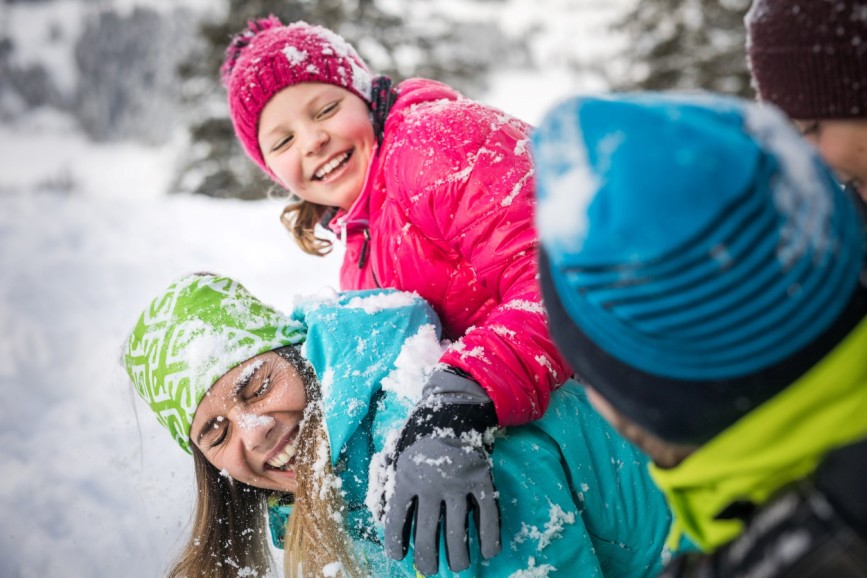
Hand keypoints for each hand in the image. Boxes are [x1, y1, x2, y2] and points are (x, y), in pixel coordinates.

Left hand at [383, 367, 500, 574]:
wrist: (454, 408)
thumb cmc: (420, 434)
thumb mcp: (395, 454)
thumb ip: (386, 484)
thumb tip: (380, 517)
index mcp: (405, 478)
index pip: (397, 521)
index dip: (396, 544)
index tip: (399, 557)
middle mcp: (430, 486)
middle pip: (427, 534)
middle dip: (427, 558)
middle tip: (429, 569)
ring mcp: (458, 484)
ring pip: (458, 532)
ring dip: (457, 556)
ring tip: (457, 566)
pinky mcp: (482, 480)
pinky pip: (488, 516)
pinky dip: (490, 537)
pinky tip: (489, 552)